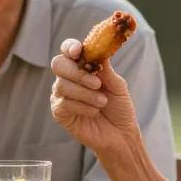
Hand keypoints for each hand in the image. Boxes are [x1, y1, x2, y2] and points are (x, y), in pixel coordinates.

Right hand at [50, 39, 140, 153]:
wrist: (121, 134)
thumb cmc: (119, 107)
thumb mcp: (117, 85)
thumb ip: (105, 68)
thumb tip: (99, 49)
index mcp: (81, 66)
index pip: (68, 50)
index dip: (70, 47)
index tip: (78, 51)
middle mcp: (68, 78)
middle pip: (59, 64)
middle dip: (78, 73)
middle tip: (97, 83)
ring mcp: (61, 95)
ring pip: (62, 85)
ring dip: (86, 94)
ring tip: (102, 102)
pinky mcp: (59, 112)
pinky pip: (65, 103)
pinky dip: (83, 107)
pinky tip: (94, 112)